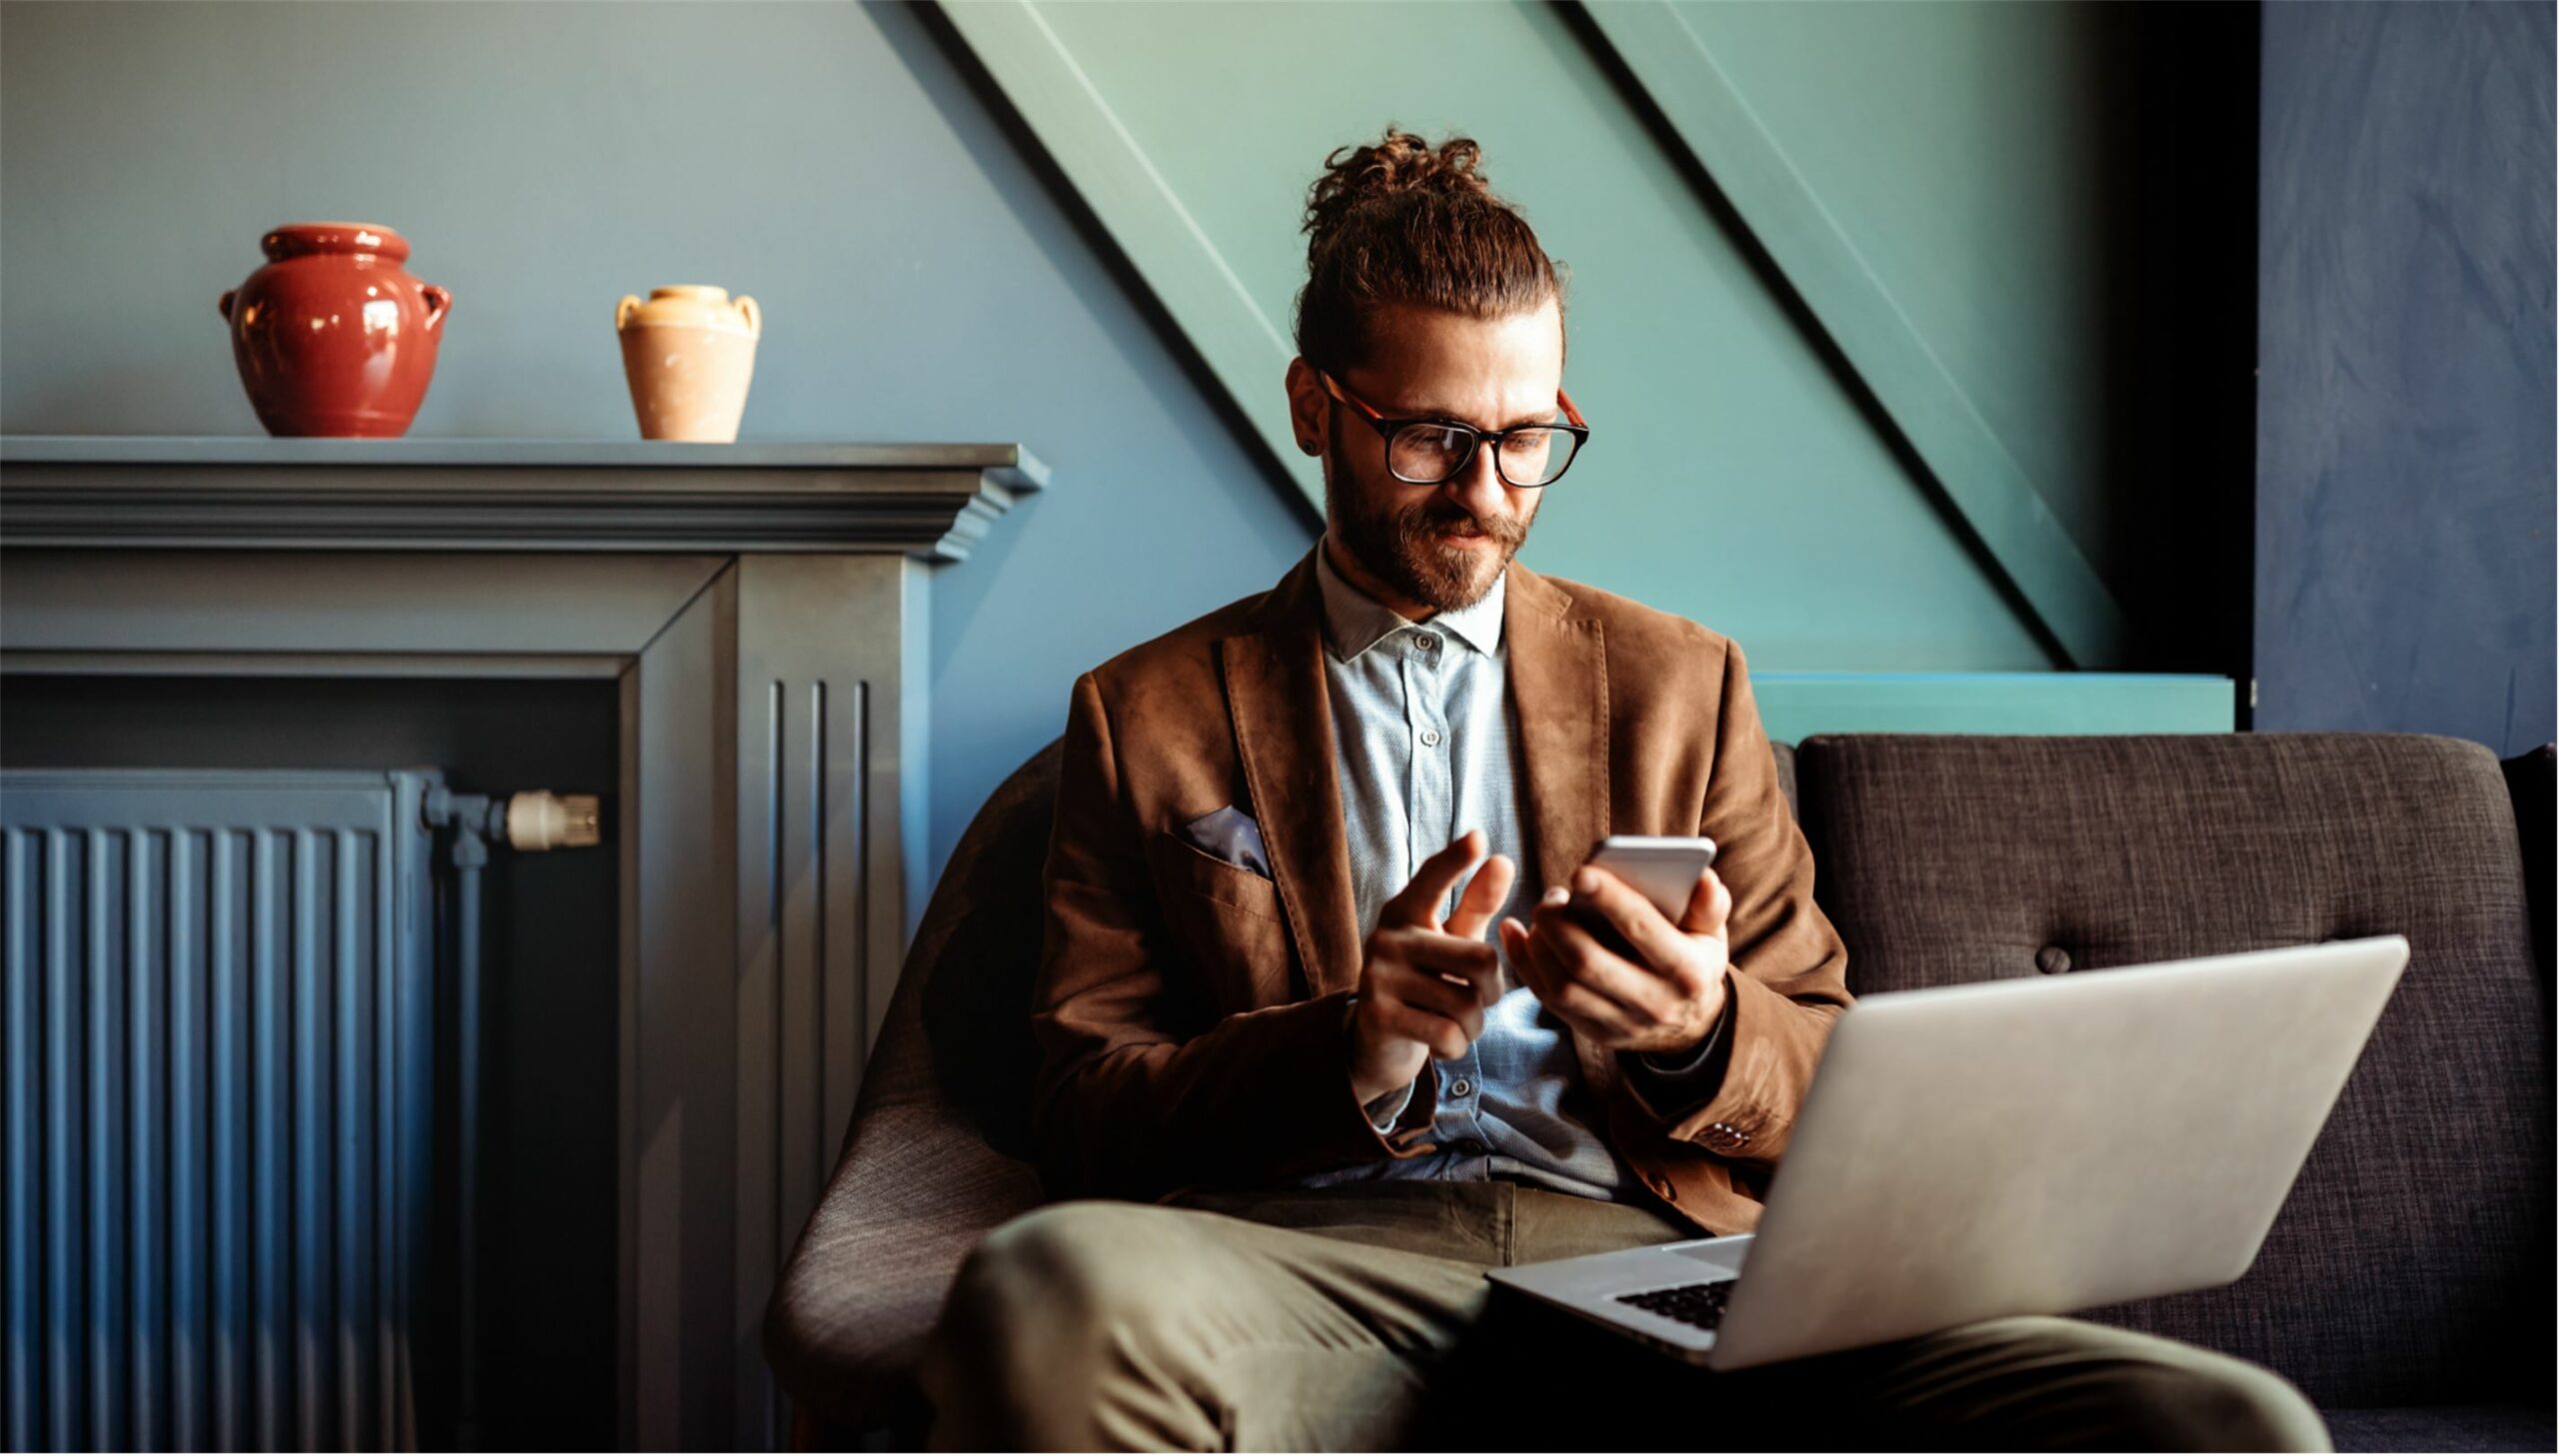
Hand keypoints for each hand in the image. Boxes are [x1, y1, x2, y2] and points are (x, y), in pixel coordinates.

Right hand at [1348, 830, 1516, 1104]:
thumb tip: (1502, 861)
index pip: (1433, 879)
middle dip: (1491, 992)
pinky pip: (1448, 1034)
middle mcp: (1387, 937)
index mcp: (1405, 911)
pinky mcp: (1378, 1016)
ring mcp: (1378, 976)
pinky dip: (1456, 1046)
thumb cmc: (1426, 982)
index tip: (1478, 838)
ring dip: (1473, 1025)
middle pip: (1481, 960)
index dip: (1455, 861)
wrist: (1379, 1043)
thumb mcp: (1451, 942)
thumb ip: (1476, 905)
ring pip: (1466, 1005)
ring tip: (1453, 1023)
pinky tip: (1439, 1042)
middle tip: (1477, 1000)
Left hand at [1498, 862, 1731, 1055]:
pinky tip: (1515, 933)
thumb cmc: (1694, 959)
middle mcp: (1655, 1003)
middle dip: (1560, 924)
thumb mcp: (1712, 934)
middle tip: (1552, 896)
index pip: (1643, 930)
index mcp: (1688, 971)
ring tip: (1541, 913)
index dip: (1610, 899)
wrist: (1689, 1024)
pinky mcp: (1594, 1033)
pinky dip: (1525, 964)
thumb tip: (1704, 879)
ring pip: (1563, 988)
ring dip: (1539, 946)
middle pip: (1589, 963)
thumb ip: (1709, 905)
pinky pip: (1548, 1001)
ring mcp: (1621, 1024)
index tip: (1580, 872)